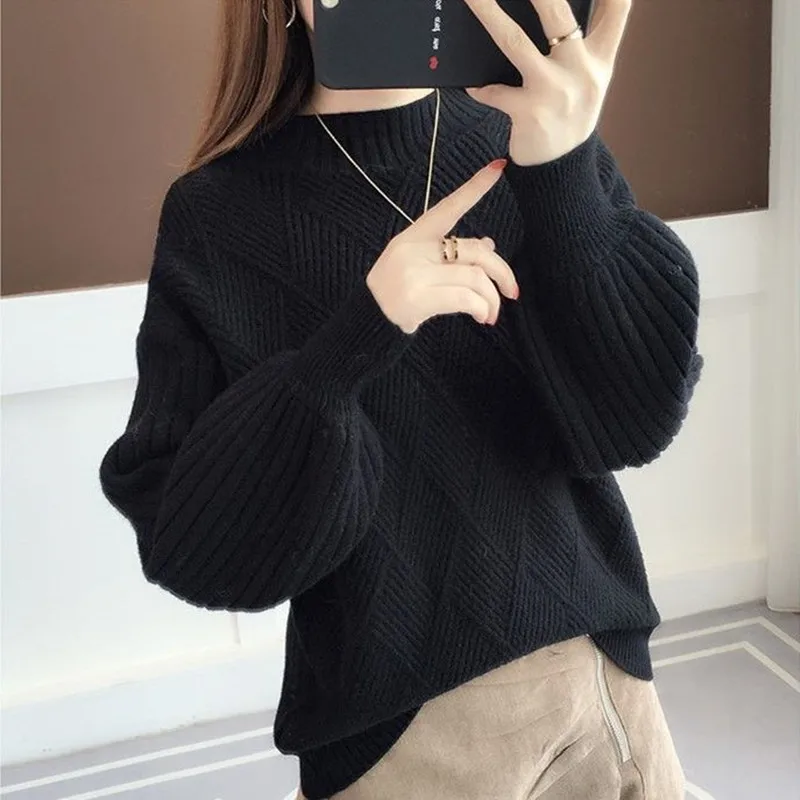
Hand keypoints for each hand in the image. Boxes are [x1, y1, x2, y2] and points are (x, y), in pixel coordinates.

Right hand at [367, 160, 519, 334]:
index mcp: (415, 235)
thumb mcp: (420, 264)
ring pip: (474, 278)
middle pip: (475, 251)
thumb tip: (489, 245)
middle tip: (512, 291)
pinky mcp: (417, 299)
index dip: (474, 187)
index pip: (449, 207)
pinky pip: (465, 298)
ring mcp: (414, 274)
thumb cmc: (399, 290)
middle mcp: (414, 250)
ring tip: (490, 314)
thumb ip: (451, 254)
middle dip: (502, 272)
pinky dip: (481, 308)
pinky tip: (481, 316)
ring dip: (491, 299)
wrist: (368, 317)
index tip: (498, 167)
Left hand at [464, 0, 630, 165]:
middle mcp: (581, 71)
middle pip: (557, 12)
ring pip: (515, 41)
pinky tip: (472, 86)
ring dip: (489, 14)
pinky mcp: (529, 112)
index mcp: (600, 59)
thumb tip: (567, 5)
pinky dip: (481, 88)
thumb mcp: (590, 81)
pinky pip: (495, 91)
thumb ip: (584, 45)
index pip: (616, 9)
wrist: (561, 169)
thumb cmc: (569, 117)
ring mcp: (554, 91)